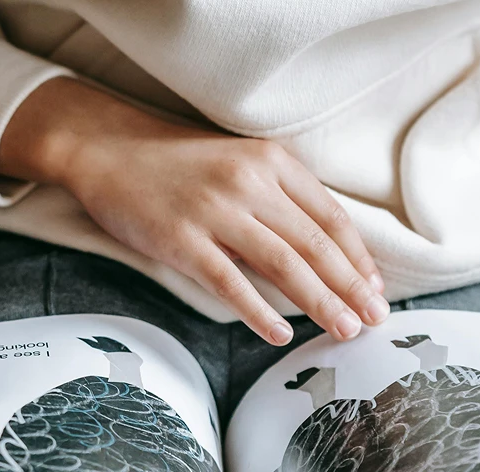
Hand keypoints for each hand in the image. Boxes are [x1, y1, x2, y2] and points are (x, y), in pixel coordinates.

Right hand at [0, 77, 388, 346]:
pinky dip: (259, 312)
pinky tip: (279, 333)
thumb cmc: (171, 158)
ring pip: (283, 265)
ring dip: (320, 304)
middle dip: (351, 288)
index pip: (330, 215)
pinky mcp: (180, 237)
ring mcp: (213, 209)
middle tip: (374, 321)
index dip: (358, 257)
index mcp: (267, 158)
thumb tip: (321, 252)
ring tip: (343, 331)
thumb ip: (275, 195)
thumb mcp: (234, 160)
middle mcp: (246, 180)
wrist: (104, 146)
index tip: (374, 288)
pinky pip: (230, 282)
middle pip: (314, 245)